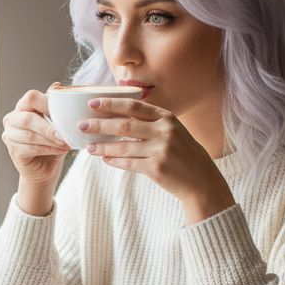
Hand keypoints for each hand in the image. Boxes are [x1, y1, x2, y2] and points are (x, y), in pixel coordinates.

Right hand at [1, 87, 70, 189]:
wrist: (45, 170)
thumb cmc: (52, 144)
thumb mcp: (57, 123)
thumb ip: (56, 107)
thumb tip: (58, 86)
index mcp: (23, 106)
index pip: (31, 97)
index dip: (47, 104)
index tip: (64, 114)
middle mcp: (12, 118)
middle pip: (28, 118)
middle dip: (48, 128)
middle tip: (65, 135)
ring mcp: (9, 135)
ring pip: (30, 135)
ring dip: (50, 141)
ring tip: (66, 144)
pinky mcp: (13, 150)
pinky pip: (31, 148)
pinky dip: (48, 149)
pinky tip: (60, 151)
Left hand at [80, 96, 233, 222]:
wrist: (202, 181)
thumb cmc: (184, 155)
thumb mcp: (173, 132)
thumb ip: (152, 124)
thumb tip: (119, 119)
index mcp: (167, 117)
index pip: (134, 106)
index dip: (111, 104)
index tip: (92, 103)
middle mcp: (164, 131)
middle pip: (124, 125)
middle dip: (100, 124)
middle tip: (82, 125)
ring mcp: (161, 150)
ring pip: (123, 146)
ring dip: (103, 147)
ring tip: (89, 147)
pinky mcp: (156, 169)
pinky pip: (129, 164)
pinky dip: (114, 161)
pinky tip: (104, 160)